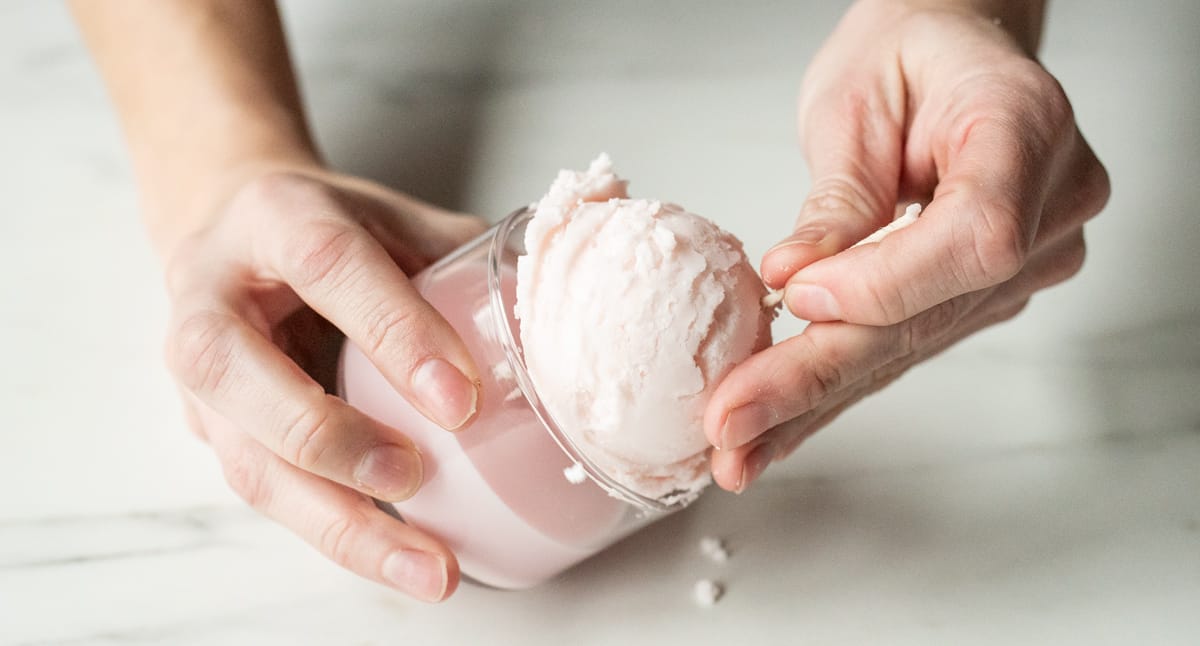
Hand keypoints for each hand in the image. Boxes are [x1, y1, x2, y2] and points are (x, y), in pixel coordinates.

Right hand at [165, 164, 485, 600]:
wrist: (232, 233)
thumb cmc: (328, 228)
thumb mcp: (394, 217)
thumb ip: (465, 257)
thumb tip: (557, 312)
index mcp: (275, 217)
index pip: (327, 265)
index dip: (392, 331)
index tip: (460, 398)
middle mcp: (213, 297)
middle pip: (240, 373)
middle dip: (331, 439)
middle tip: (414, 480)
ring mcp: (199, 375)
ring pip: (249, 460)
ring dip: (339, 525)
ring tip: (426, 568)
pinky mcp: (212, 431)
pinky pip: (270, 493)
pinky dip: (339, 534)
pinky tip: (399, 560)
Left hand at [705, 0, 1109, 490]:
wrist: (951, 55)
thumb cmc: (908, 55)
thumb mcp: (857, 101)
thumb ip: (841, 197)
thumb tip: (796, 281)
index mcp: (1026, 133)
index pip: (977, 239)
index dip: (886, 283)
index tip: (800, 298)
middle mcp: (1047, 210)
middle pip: (928, 318)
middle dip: (816, 377)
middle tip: (733, 424)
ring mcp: (1025, 263)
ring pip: (906, 349)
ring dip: (810, 406)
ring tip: (735, 451)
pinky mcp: (979, 296)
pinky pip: (900, 349)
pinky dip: (829, 392)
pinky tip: (773, 436)